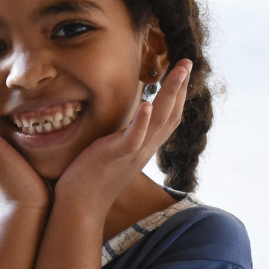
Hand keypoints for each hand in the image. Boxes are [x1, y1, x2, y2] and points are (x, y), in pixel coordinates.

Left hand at [53, 60, 190, 212]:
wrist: (79, 207)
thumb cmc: (90, 179)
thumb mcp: (112, 151)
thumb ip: (122, 135)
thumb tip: (122, 118)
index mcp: (143, 146)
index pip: (167, 118)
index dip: (177, 94)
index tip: (181, 71)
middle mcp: (144, 149)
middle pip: (170, 115)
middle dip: (180, 87)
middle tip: (188, 61)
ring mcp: (131, 154)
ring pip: (158, 122)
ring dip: (170, 94)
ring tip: (179, 71)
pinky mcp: (114, 157)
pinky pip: (132, 139)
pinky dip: (140, 122)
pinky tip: (145, 103)